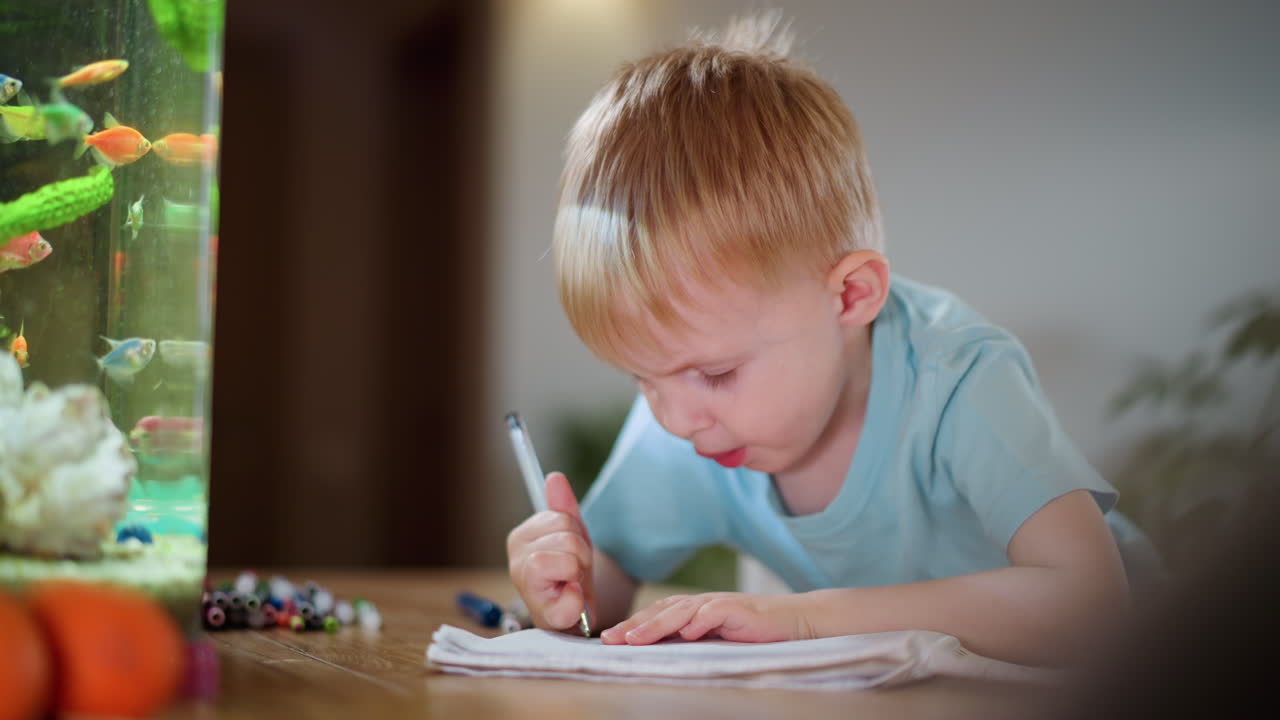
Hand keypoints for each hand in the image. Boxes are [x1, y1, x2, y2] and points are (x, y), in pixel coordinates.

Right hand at [506, 472, 595, 631]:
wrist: (575, 613)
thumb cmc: (569, 574)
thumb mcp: (570, 535)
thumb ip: (562, 507)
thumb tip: (555, 477)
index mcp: (521, 538)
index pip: (560, 518)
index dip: (576, 534)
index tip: (570, 551)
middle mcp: (516, 561)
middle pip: (568, 536)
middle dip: (581, 552)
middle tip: (574, 570)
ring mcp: (526, 588)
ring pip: (570, 558)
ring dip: (581, 571)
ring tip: (572, 582)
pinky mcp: (543, 614)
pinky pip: (570, 594)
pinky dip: (579, 597)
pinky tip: (572, 600)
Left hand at [599, 592, 807, 644]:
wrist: (793, 622)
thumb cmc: (754, 633)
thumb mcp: (717, 640)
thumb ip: (690, 640)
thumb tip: (657, 650)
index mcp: (694, 610)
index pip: (657, 616)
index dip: (633, 625)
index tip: (608, 639)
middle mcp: (703, 604)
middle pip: (662, 611)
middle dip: (634, 625)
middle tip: (610, 639)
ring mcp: (720, 604)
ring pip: (682, 611)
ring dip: (657, 624)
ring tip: (635, 639)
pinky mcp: (740, 609)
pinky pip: (716, 613)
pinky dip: (701, 620)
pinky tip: (688, 631)